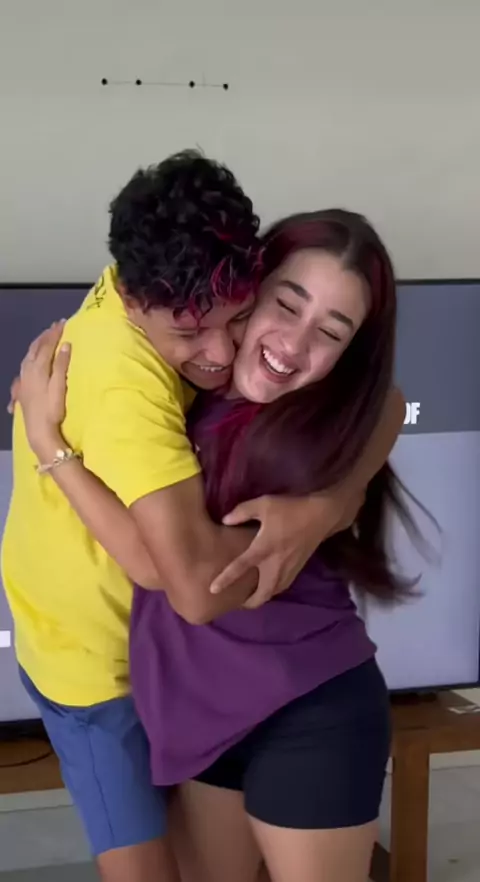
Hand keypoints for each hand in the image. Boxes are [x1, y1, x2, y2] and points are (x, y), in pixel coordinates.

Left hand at [10, 322, 70, 456]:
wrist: (39, 431)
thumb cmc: (52, 410)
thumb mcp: (59, 386)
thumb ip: (61, 365)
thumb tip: (65, 345)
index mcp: (38, 368)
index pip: (47, 346)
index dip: (54, 333)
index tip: (62, 323)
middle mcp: (27, 371)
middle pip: (35, 349)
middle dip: (44, 336)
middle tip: (54, 327)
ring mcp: (23, 380)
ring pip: (27, 357)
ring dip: (36, 346)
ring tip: (44, 339)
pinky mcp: (22, 389)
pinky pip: (24, 367)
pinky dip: (29, 359)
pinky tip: (30, 363)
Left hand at [210, 492, 358, 608]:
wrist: (321, 516)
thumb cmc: (290, 510)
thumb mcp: (263, 504)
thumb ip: (242, 512)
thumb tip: (225, 520)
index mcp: (263, 549)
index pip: (240, 568)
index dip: (225, 579)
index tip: (213, 590)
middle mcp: (275, 565)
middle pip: (261, 594)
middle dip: (249, 603)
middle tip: (238, 603)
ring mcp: (288, 569)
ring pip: (273, 593)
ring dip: (261, 598)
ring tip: (251, 597)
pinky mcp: (297, 569)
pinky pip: (282, 586)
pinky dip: (272, 590)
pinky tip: (268, 586)